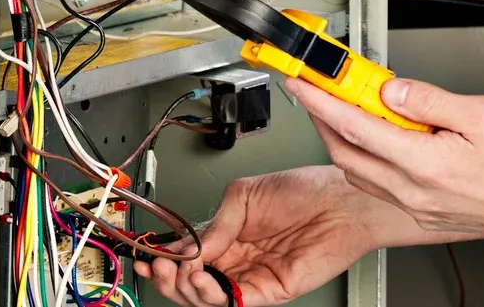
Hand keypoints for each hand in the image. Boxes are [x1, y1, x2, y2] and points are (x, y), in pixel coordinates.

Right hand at [134, 165, 379, 305]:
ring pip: (209, 296)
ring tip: (182, 271)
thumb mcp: (245, 195)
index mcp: (227, 232)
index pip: (188, 252)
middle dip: (169, 276)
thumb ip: (217, 223)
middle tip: (158, 265)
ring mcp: (252, 275)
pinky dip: (214, 296)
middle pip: (193, 280)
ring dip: (187, 287)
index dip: (165, 257)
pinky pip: (235, 301)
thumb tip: (191, 246)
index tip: (145, 255)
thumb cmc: (301, 189)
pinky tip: (204, 279)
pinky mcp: (270, 291)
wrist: (337, 202)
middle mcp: (237, 256)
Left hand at [287, 74, 483, 238]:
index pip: (352, 124)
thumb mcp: (481, 113)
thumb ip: (427, 98)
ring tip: (340, 105)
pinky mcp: (428, 213)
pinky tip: (373, 137)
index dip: (318, 98)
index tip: (300, 80)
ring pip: (359, 171)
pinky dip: (364, 157)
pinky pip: (379, 185)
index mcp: (424, 163)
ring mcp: (420, 206)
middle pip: (345, 151)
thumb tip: (389, 87)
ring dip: (340, 137)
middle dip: (320, 117)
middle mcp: (415, 191)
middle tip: (314, 88)